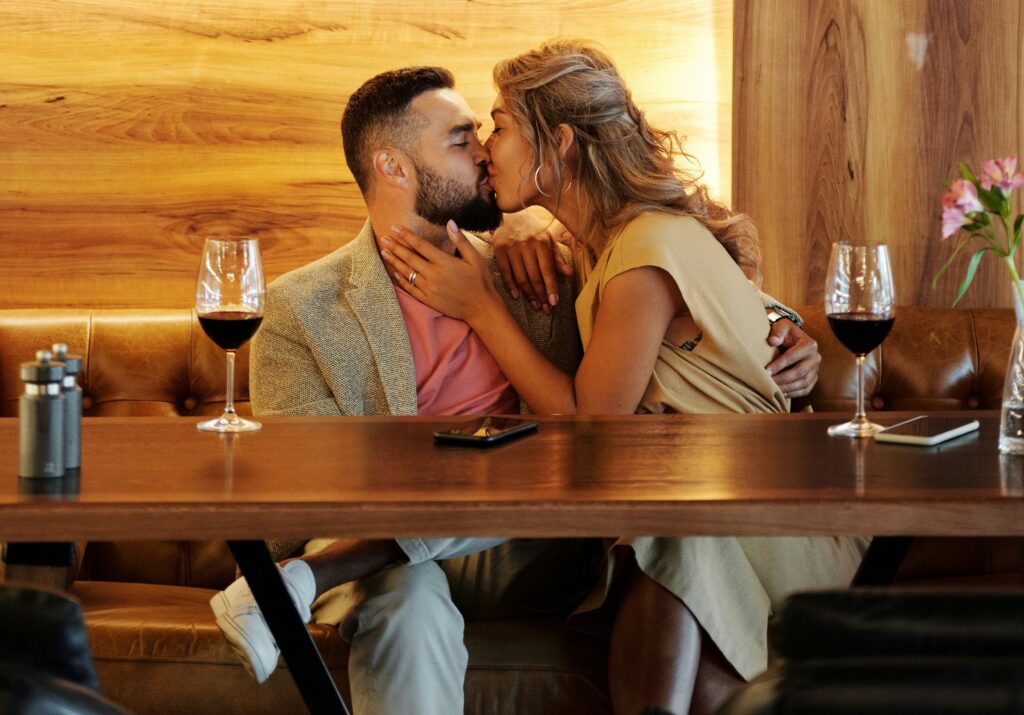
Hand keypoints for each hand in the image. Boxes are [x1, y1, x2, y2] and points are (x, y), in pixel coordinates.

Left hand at [379, 220, 502, 323]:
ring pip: (407, 272)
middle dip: (395, 246)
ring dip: (394, 261)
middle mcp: (433, 274)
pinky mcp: (428, 300)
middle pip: (409, 257)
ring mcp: (429, 288)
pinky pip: (410, 288)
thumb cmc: (480, 281)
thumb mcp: (475, 258)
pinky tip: (394, 273)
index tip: (395, 228)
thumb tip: (450, 222)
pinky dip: (401, 280)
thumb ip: (461, 240)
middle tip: (384, 237)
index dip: (406, 235)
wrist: (481, 308)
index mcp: (444, 262)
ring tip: (384, 252)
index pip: (420, 245)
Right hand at [492, 215, 572, 311]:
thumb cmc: (533, 231)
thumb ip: (557, 258)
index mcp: (541, 242)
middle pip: (535, 276)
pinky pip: (506, 273)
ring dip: (529, 294)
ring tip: (536, 305)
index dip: (551, 287)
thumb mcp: (548, 240)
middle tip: (546, 308)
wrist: (510, 215)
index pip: (547, 269)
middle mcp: (526, 245)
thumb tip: (569, 273)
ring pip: (521, 277)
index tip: (554, 302)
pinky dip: (511, 286)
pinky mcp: (499, 250)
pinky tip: (517, 296)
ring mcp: (512, 248)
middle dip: (541, 294)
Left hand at [765, 319, 820, 397]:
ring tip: (773, 389)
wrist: (794, 340)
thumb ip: (777, 332)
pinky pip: (805, 389)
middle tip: (768, 382)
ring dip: (787, 388)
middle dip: (782, 379)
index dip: (779, 365)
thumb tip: (773, 341)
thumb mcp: (782, 326)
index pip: (792, 356)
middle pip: (799, 372)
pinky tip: (781, 394)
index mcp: (809, 344)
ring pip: (803, 383)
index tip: (766, 371)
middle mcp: (815, 357)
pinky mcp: (814, 378)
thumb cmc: (786, 333)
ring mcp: (816, 369)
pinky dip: (794, 393)